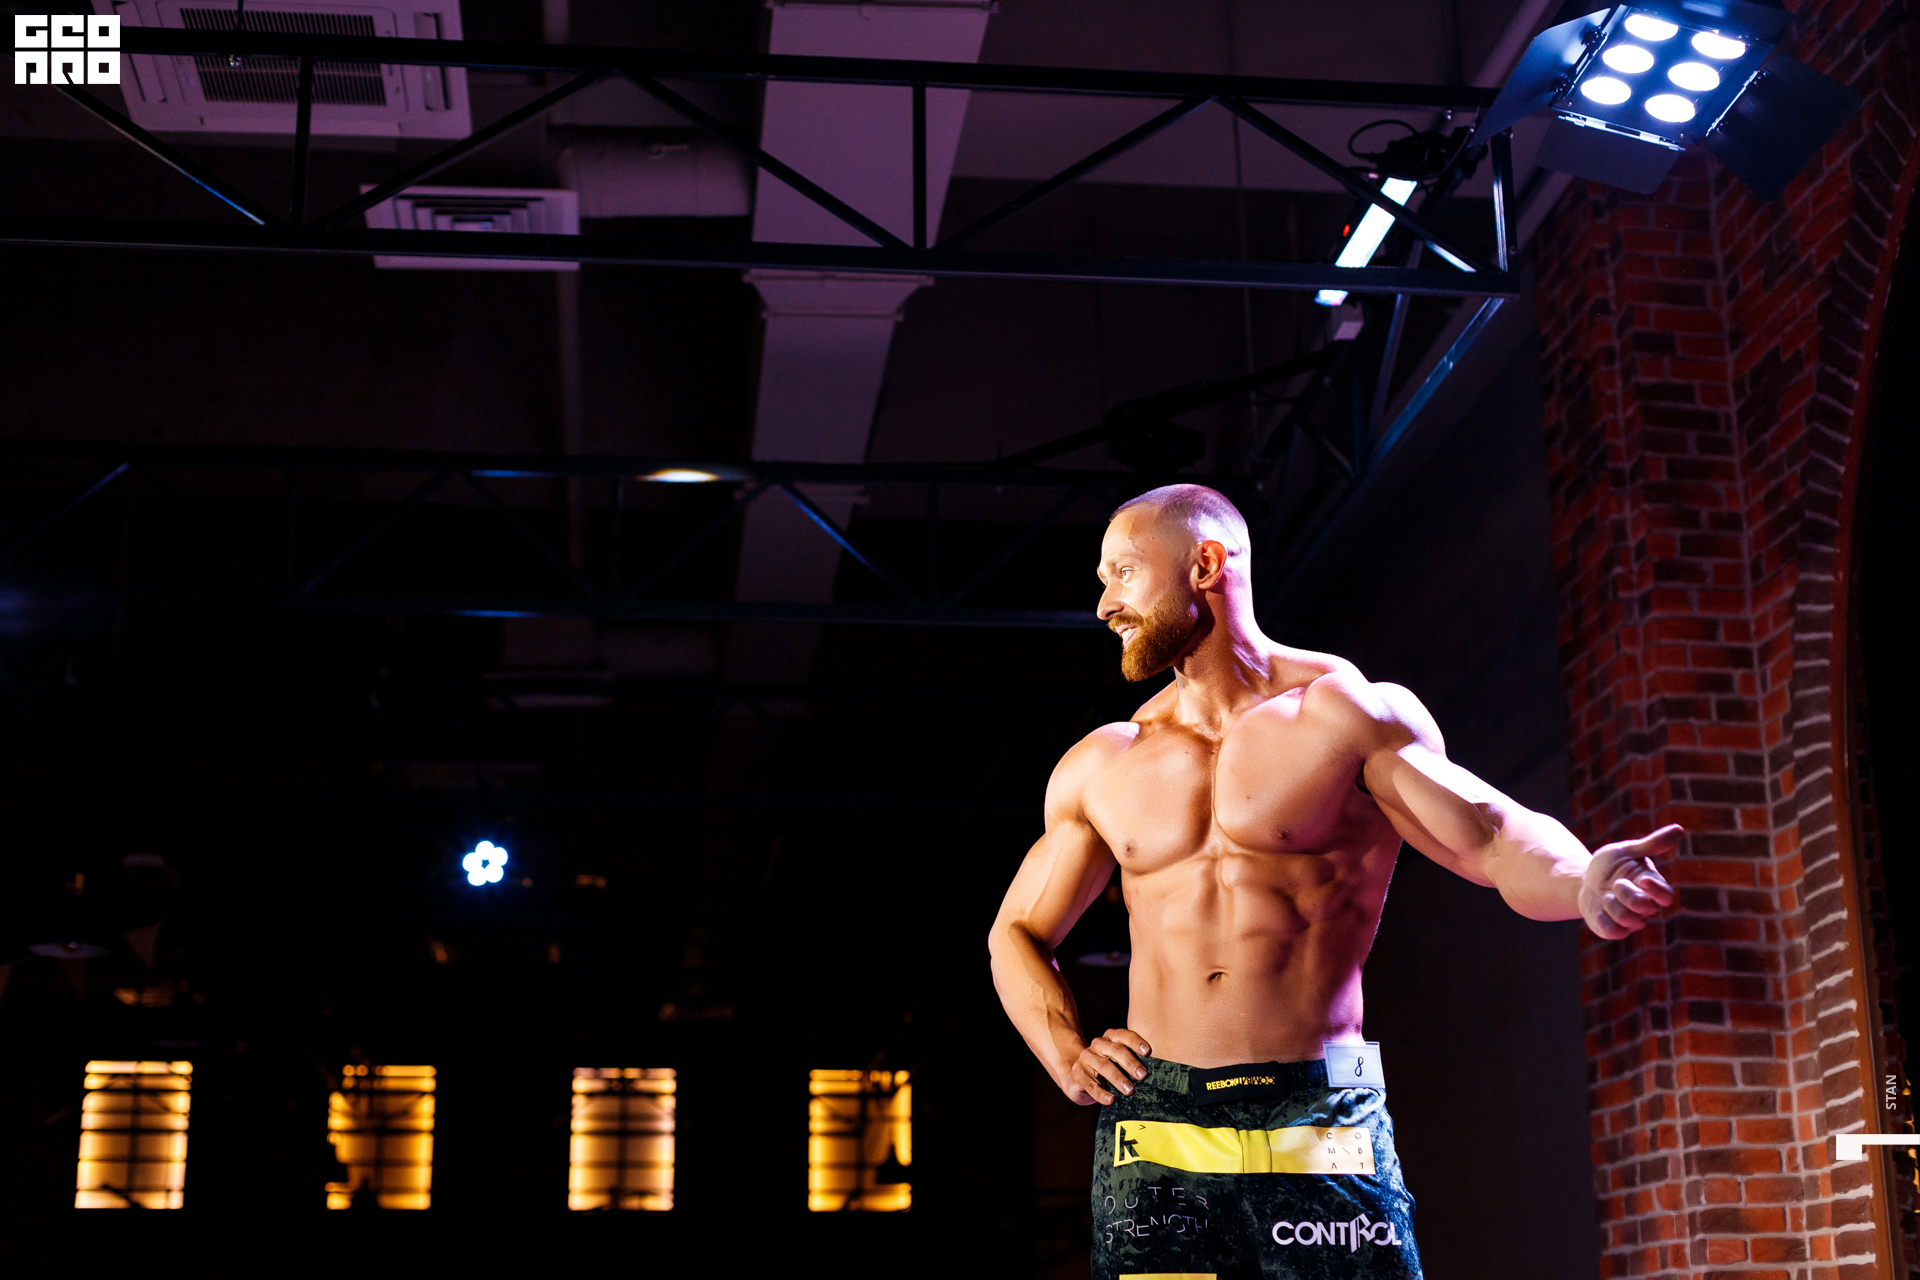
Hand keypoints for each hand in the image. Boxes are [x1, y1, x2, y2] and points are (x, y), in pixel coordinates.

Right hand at [1065, 1028, 1151, 1105]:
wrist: (1079, 1078)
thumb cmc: (1109, 1069)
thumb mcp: (1119, 1062)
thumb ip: (1134, 1062)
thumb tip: (1159, 1073)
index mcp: (1110, 1038)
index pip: (1123, 1035)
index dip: (1135, 1042)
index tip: (1148, 1052)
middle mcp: (1097, 1045)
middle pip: (1115, 1050)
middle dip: (1130, 1062)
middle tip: (1143, 1075)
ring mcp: (1085, 1058)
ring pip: (1103, 1066)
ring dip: (1118, 1078)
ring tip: (1130, 1091)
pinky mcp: (1078, 1074)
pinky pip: (1090, 1084)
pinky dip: (1101, 1093)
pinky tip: (1111, 1100)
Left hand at [1579, 823, 1681, 938]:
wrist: (1583, 881)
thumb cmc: (1609, 865)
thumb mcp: (1626, 851)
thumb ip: (1651, 844)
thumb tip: (1680, 829)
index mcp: (1651, 885)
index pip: (1666, 896)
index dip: (1657, 891)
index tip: (1642, 880)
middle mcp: (1644, 905)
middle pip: (1647, 909)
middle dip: (1629, 896)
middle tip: (1615, 884)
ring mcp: (1630, 919)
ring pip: (1629, 920)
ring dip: (1612, 905)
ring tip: (1605, 894)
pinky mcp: (1614, 929)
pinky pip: (1614, 932)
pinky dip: (1604, 920)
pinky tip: (1598, 909)